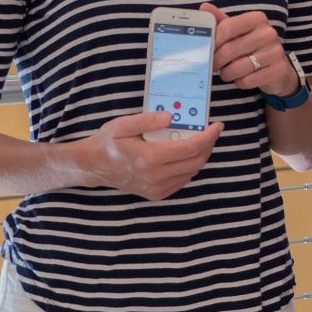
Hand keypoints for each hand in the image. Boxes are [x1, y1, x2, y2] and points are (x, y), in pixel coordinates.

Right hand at [78, 111, 223, 200]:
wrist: (94, 166)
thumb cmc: (108, 142)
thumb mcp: (123, 124)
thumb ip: (147, 120)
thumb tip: (170, 117)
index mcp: (149, 158)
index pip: (190, 148)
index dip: (209, 136)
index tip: (217, 125)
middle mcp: (155, 176)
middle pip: (196, 161)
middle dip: (209, 144)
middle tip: (212, 131)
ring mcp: (157, 188)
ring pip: (191, 171)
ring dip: (200, 155)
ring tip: (200, 139)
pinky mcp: (157, 194)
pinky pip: (182, 180)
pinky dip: (189, 166)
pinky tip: (186, 154)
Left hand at [204, 2, 297, 95]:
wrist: (276, 66)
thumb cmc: (252, 46)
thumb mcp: (238, 31)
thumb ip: (221, 20)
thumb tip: (204, 7)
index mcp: (257, 19)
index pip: (227, 27)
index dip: (214, 41)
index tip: (208, 48)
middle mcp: (269, 33)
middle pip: (230, 50)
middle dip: (217, 61)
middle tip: (214, 64)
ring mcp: (276, 52)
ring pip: (238, 68)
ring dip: (227, 73)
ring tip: (227, 72)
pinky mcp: (278, 70)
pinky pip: (248, 81)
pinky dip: (240, 82)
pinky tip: (242, 78)